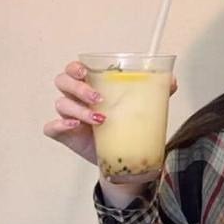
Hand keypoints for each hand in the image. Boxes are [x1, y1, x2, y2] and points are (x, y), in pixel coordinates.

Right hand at [43, 60, 177, 164]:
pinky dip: (59, 125)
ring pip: (61, 104)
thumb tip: (172, 80)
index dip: (75, 67)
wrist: (122, 155)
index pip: (74, 69)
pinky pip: (51, 127)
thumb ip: (155, 92)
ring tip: (100, 118)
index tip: (87, 71)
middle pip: (63, 82)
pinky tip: (75, 126)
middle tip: (99, 97)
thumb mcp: (141, 107)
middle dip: (78, 87)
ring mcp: (68, 116)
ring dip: (79, 109)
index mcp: (90, 85)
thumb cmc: (126, 124)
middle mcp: (76, 98)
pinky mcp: (64, 134)